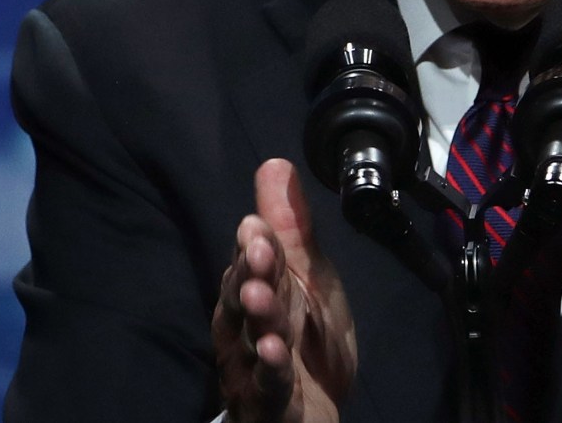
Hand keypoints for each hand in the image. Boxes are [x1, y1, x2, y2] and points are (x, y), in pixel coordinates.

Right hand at [212, 159, 356, 422]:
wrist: (318, 409)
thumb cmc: (306, 338)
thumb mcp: (309, 276)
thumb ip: (291, 227)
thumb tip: (275, 164)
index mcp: (254, 291)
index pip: (251, 262)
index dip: (254, 245)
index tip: (255, 224)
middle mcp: (243, 327)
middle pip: (244, 296)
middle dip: (252, 273)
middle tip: (260, 251)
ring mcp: (250, 367)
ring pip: (249, 338)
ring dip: (256, 316)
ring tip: (261, 296)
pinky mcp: (267, 403)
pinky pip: (267, 386)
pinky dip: (269, 369)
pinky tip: (273, 351)